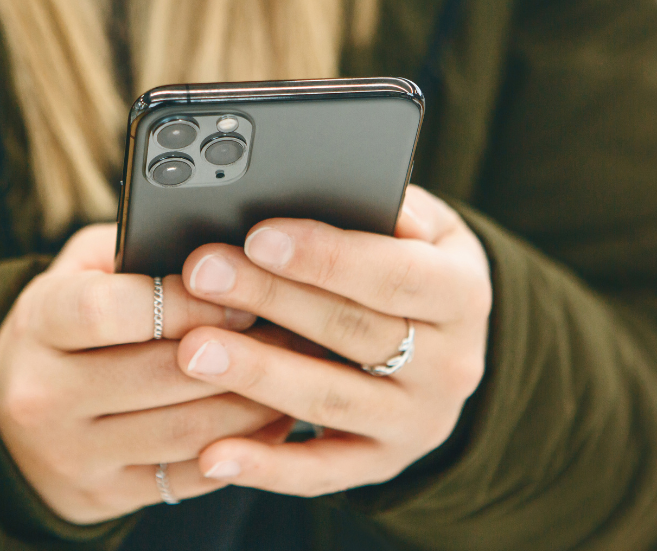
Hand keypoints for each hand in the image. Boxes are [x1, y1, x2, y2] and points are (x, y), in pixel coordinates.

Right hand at [0, 225, 294, 523]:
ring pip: (184, 431)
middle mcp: (44, 394)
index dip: (182, 301)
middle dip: (237, 352)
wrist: (17, 422)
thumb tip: (219, 247)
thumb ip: (134, 250)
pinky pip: (189, 476)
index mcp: (39, 323)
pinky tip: (273, 420)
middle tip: (291, 331)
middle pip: (159, 374)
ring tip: (294, 373)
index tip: (236, 295)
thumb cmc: (71, 325)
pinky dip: (242, 449)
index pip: (107, 310)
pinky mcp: (105, 494)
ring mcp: (73, 452)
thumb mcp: (80, 272)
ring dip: (252, 403)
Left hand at [175, 185, 490, 494]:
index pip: (395, 273)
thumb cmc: (413, 265)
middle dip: (271, 298)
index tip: (258, 236)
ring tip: (192, 350)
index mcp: (464, 294)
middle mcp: (452, 365)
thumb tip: (329, 183)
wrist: (449, 348)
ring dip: (258, 375)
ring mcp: (418, 422)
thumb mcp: (424, 227)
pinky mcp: (382, 464)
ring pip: (330, 398)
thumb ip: (388, 207)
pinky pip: (321, 472)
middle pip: (352, 331)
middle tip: (202, 274)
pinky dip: (265, 467)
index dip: (326, 256)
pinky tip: (212, 455)